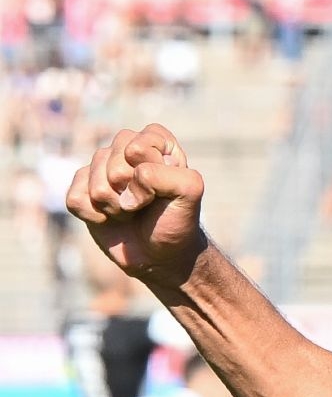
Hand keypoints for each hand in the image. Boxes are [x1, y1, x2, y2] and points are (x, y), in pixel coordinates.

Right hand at [65, 124, 208, 286]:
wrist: (160, 255)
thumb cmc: (177, 220)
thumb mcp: (189, 193)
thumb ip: (165, 174)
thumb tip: (123, 181)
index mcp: (155, 141)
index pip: (137, 145)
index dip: (149, 172)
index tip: (163, 188)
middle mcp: (124, 149)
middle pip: (113, 164)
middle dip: (131, 192)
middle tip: (145, 204)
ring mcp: (100, 168)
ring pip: (96, 184)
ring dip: (116, 207)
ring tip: (131, 211)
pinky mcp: (81, 190)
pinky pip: (76, 198)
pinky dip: (95, 216)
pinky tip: (110, 218)